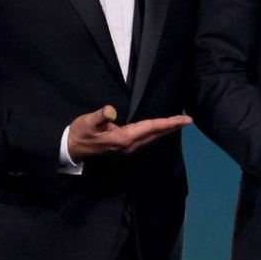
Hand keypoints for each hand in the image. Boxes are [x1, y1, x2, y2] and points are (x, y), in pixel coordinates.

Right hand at [67, 105, 191, 160]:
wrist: (72, 148)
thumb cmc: (80, 133)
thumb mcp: (87, 122)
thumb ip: (100, 116)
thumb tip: (110, 111)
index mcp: (123, 138)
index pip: (150, 128)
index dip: (167, 123)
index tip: (183, 120)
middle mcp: (129, 145)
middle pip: (155, 134)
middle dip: (172, 127)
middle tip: (188, 120)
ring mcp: (128, 147)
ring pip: (152, 137)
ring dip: (166, 130)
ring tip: (179, 123)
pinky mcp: (125, 146)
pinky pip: (146, 138)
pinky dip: (156, 132)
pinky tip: (161, 129)